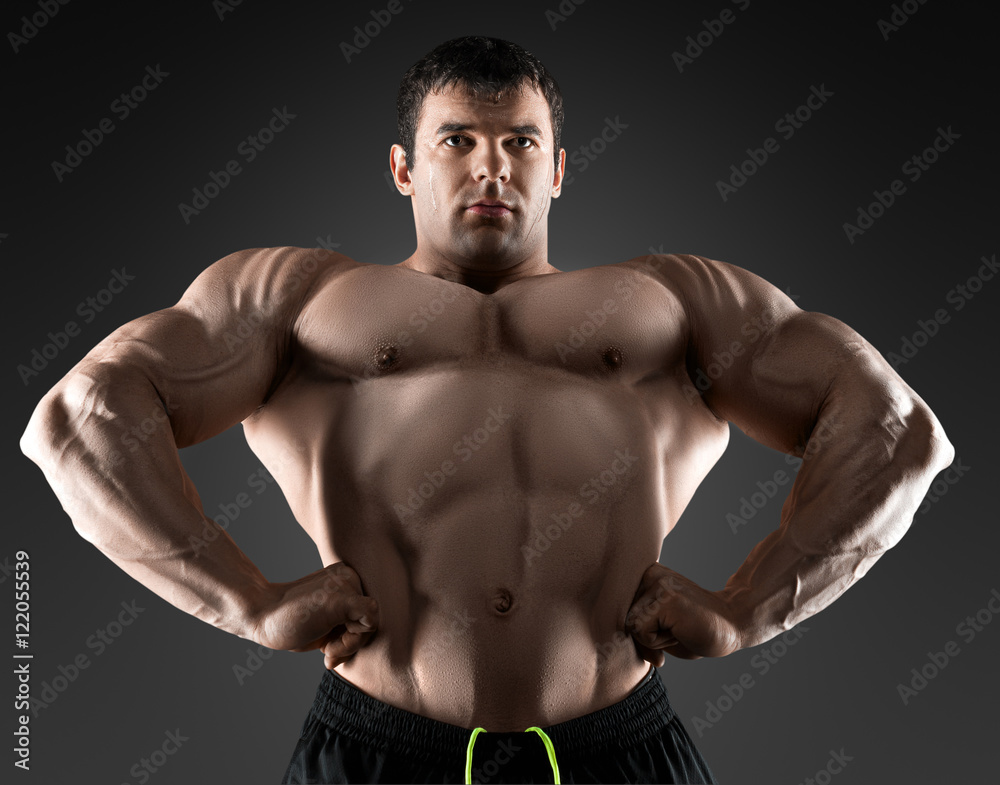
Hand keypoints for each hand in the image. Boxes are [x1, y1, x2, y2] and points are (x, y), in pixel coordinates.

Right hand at [250, 562, 378, 668]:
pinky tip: (328, 649)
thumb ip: (347, 623)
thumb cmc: (291, 623)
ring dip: (350, 646)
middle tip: (328, 654)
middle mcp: (349, 577)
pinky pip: (371, 619)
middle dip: (352, 643)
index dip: (353, 636)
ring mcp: (347, 585)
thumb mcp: (325, 624)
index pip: (366, 611)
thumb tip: (371, 636)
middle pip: (371, 617)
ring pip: (372, 622)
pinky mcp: (343, 598)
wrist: (261, 616)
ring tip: (325, 651)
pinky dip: (353, 641)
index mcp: (345, 579)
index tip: (330, 653)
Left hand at [624, 562, 742, 664]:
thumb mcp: (656, 631)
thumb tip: (614, 644)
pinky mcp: (665, 596)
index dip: (638, 631)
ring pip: (629, 625)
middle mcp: (647, 573)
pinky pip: (640, 631)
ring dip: (653, 639)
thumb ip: (634, 629)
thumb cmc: (693, 631)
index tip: (664, 628)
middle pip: (621, 618)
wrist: (733, 626)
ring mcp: (656, 582)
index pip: (616, 611)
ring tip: (679, 627)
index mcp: (643, 575)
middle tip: (676, 628)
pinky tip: (681, 629)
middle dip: (646, 635)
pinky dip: (659, 642)